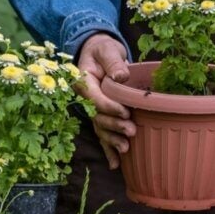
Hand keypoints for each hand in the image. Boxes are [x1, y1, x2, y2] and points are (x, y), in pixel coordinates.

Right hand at [76, 33, 135, 169]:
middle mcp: (85, 98)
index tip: (125, 111)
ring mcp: (92, 109)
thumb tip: (121, 76)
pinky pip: (103, 133)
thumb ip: (113, 61)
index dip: (109, 106)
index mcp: (83, 82)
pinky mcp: (100, 115)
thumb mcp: (107, 49)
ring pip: (100, 128)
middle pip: (97, 116)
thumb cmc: (103, 48)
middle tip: (131, 131)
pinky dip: (108, 149)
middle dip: (114, 125)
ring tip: (126, 149)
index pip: (94, 98)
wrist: (98, 51)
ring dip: (111, 140)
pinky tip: (115, 164)